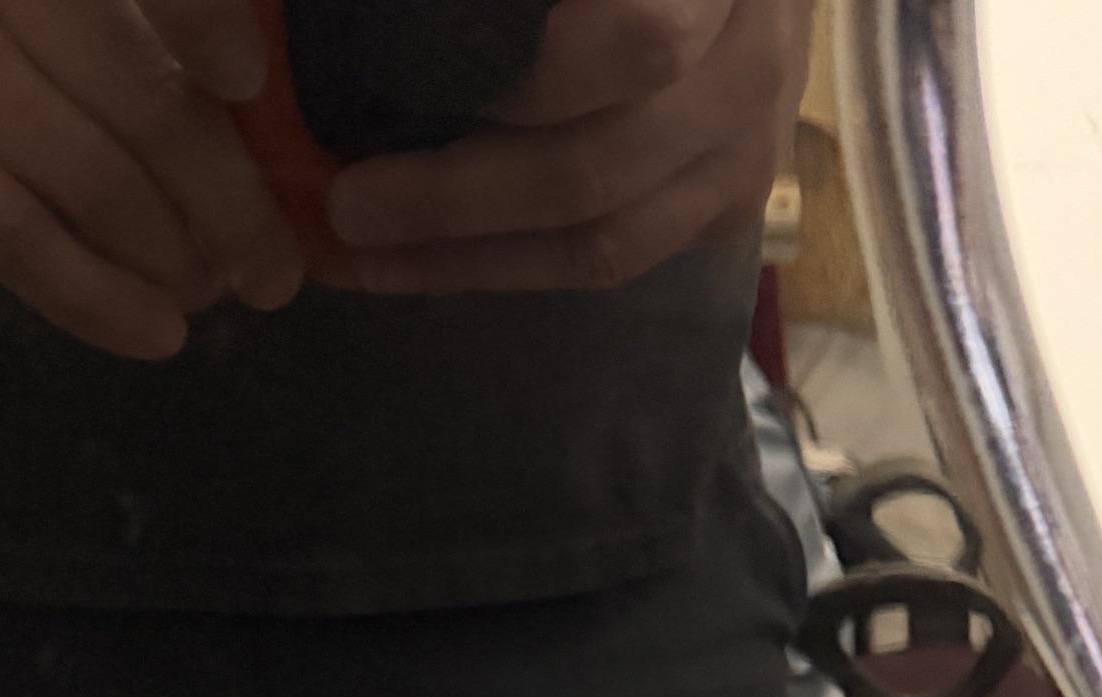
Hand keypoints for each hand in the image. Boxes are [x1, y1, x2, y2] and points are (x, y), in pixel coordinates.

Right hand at [0, 0, 302, 359]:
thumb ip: (125, 21)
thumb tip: (250, 116)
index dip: (200, 22)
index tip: (247, 83)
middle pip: (142, 99)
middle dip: (229, 205)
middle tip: (273, 273)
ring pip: (89, 174)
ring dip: (171, 258)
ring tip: (207, 295)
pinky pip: (9, 227)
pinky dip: (93, 295)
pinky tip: (153, 336)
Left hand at [326, 0, 811, 295]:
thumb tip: (395, 14)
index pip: (634, 44)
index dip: (524, 81)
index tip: (406, 77)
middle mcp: (747, 74)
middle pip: (598, 167)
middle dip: (459, 198)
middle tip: (351, 204)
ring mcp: (749, 154)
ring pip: (608, 241)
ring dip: (479, 259)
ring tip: (376, 257)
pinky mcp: (735, 207)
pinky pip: (623, 259)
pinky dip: (524, 266)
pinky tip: (442, 261)